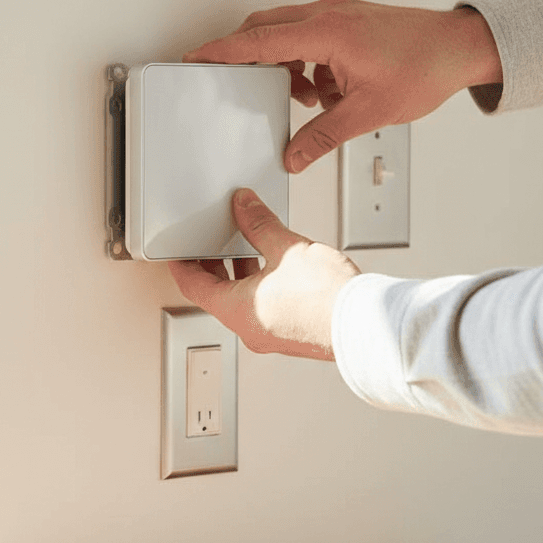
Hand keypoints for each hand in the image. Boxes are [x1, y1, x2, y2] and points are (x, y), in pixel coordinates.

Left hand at [168, 189, 359, 360]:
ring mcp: (270, 335)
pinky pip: (263, 309)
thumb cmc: (327, 298)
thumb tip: (245, 206)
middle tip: (210, 245)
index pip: (193, 287)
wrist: (365, 326)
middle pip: (217, 295)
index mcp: (236, 310)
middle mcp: (249, 328)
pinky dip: (260, 288)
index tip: (177, 254)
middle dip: (214, 267)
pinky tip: (275, 269)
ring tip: (246, 249)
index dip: (182, 266)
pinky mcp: (291, 336)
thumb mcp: (287, 248)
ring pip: (242, 302)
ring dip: (240, 276)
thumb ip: (260, 224)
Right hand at [184, 0, 502, 172]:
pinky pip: (307, 38)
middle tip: (235, 81)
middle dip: (246, 57)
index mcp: (327, 33)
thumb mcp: (367, 112)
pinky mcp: (346, 21)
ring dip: (284, 65)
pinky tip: (324, 89)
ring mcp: (337, 15)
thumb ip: (322, 136)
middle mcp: (327, 16)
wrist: (461, 47)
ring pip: (286, 34)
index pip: (259, 40)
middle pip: (264, 29)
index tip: (195, 56)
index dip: (222, 50)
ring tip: (305, 97)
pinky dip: (305, 63)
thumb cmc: (424, 67)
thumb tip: (293, 156)